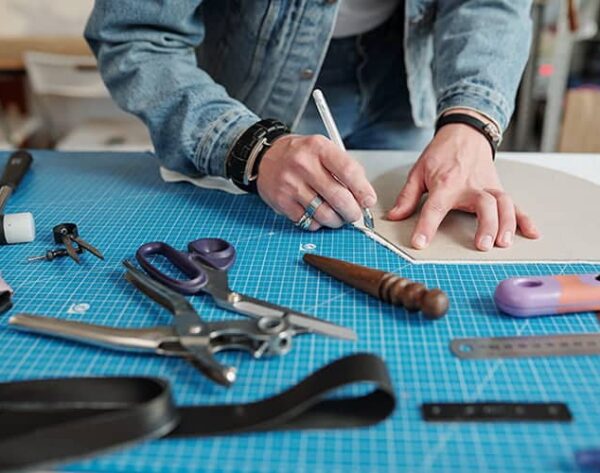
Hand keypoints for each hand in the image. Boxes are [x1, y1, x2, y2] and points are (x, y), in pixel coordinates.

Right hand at [257, 134, 376, 229]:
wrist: (266, 157)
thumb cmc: (300, 155)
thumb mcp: (323, 150)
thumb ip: (344, 169)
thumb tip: (363, 197)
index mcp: (319, 148)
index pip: (349, 171)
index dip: (363, 190)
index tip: (368, 200)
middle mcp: (303, 165)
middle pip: (339, 198)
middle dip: (352, 212)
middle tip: (354, 214)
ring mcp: (291, 184)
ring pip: (324, 214)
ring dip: (336, 221)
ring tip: (337, 216)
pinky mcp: (282, 201)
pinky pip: (308, 221)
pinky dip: (317, 223)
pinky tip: (316, 214)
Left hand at [387, 116, 539, 250]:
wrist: (465, 132)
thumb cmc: (441, 153)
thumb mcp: (418, 172)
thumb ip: (407, 197)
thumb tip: (394, 217)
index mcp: (446, 183)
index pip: (435, 207)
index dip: (425, 226)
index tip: (420, 243)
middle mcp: (470, 186)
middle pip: (483, 205)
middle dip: (485, 225)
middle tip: (481, 245)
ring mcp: (488, 186)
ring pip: (503, 204)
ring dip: (506, 224)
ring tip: (503, 243)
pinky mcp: (498, 188)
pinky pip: (515, 204)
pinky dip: (524, 219)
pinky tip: (531, 233)